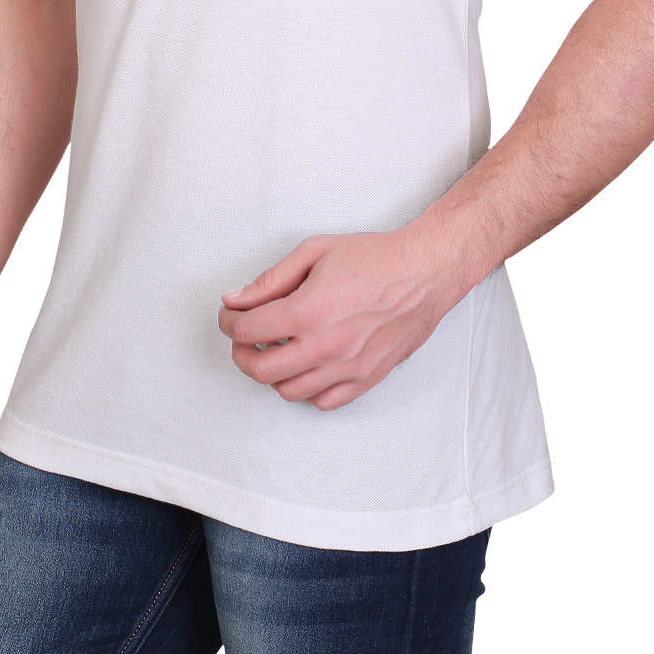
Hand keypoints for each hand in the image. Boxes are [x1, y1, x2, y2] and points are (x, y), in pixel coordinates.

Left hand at [217, 224, 467, 410]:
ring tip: (277, 349)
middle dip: (242, 353)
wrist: (424, 271)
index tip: (231, 316)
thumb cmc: (373, 257)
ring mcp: (346, 367)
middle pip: (260, 369)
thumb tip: (235, 299)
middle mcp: (324, 346)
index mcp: (307, 312)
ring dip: (273, 372)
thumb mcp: (314, 252)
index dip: (229, 323)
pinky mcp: (366, 377)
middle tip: (245, 338)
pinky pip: (323, 401)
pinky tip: (307, 365)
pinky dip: (307, 388)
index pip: (247, 331)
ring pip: (288, 390)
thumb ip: (270, 280)